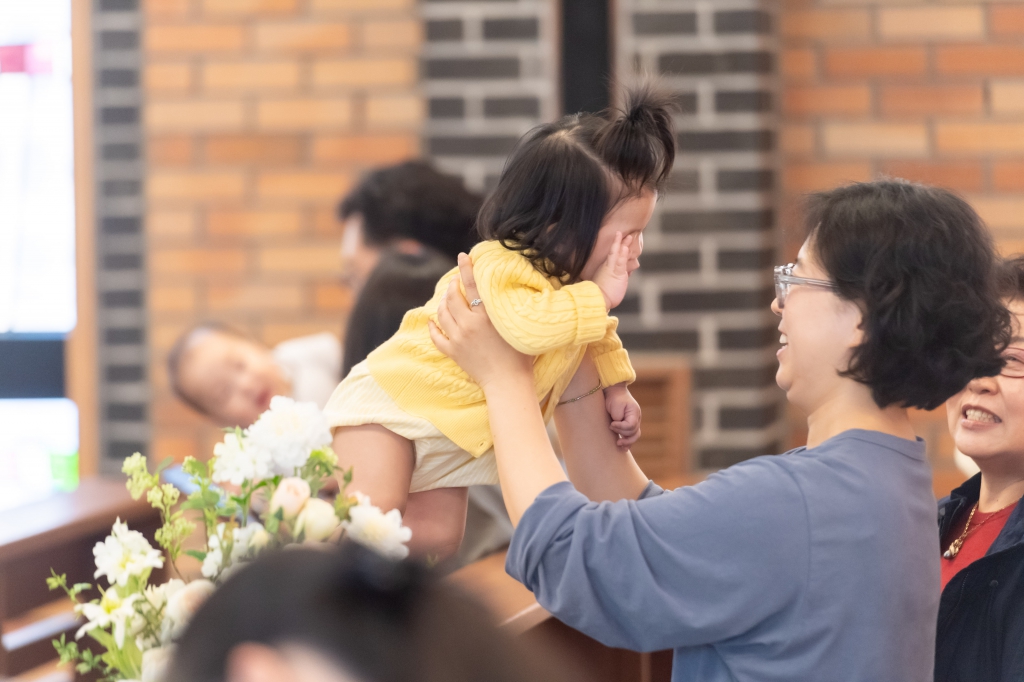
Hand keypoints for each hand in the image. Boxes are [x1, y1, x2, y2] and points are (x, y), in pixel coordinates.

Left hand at [428, 254, 532, 391]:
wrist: (508, 383)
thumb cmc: (521, 356)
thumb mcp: (518, 326)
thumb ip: (510, 309)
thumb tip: (511, 293)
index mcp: (486, 316)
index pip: (472, 286)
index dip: (466, 269)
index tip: (462, 256)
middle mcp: (469, 324)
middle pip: (452, 298)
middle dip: (451, 286)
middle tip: (454, 281)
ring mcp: (458, 339)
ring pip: (442, 314)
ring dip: (442, 303)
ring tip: (446, 297)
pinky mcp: (453, 352)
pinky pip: (437, 337)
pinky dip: (433, 327)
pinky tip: (432, 322)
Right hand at [592, 232, 632, 309]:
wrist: (596, 300)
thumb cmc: (600, 296)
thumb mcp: (607, 286)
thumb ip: (614, 280)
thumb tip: (621, 278)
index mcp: (605, 270)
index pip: (611, 257)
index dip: (615, 249)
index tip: (619, 242)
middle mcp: (607, 267)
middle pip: (613, 252)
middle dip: (618, 242)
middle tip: (622, 233)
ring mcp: (611, 269)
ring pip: (617, 254)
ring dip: (622, 244)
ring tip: (627, 237)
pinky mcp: (616, 273)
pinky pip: (620, 262)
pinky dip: (622, 254)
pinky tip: (624, 247)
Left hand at [605, 383, 640, 447]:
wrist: (614, 392)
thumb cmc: (614, 398)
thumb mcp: (616, 406)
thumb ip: (618, 418)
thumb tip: (617, 428)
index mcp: (634, 412)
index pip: (631, 425)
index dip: (621, 427)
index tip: (612, 424)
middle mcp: (636, 418)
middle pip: (633, 432)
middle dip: (622, 433)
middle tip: (611, 428)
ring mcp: (634, 422)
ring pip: (634, 436)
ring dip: (627, 441)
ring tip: (618, 444)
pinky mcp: (628, 425)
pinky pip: (631, 436)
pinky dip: (628, 442)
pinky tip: (624, 448)